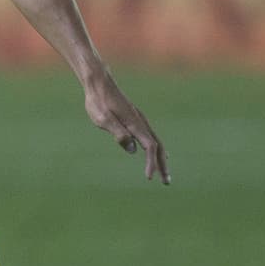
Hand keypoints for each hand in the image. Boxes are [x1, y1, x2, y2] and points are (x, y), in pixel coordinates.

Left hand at [82, 70, 170, 184]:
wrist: (98, 83)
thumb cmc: (98, 101)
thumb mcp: (103, 119)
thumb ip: (118, 133)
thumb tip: (132, 150)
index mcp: (135, 124)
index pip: (150, 147)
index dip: (151, 163)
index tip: (149, 177)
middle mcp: (141, 122)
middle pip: (158, 147)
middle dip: (162, 165)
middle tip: (166, 182)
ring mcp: (139, 120)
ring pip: (155, 141)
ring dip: (160, 158)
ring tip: (163, 173)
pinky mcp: (134, 119)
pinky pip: (150, 136)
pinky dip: (155, 148)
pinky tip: (153, 153)